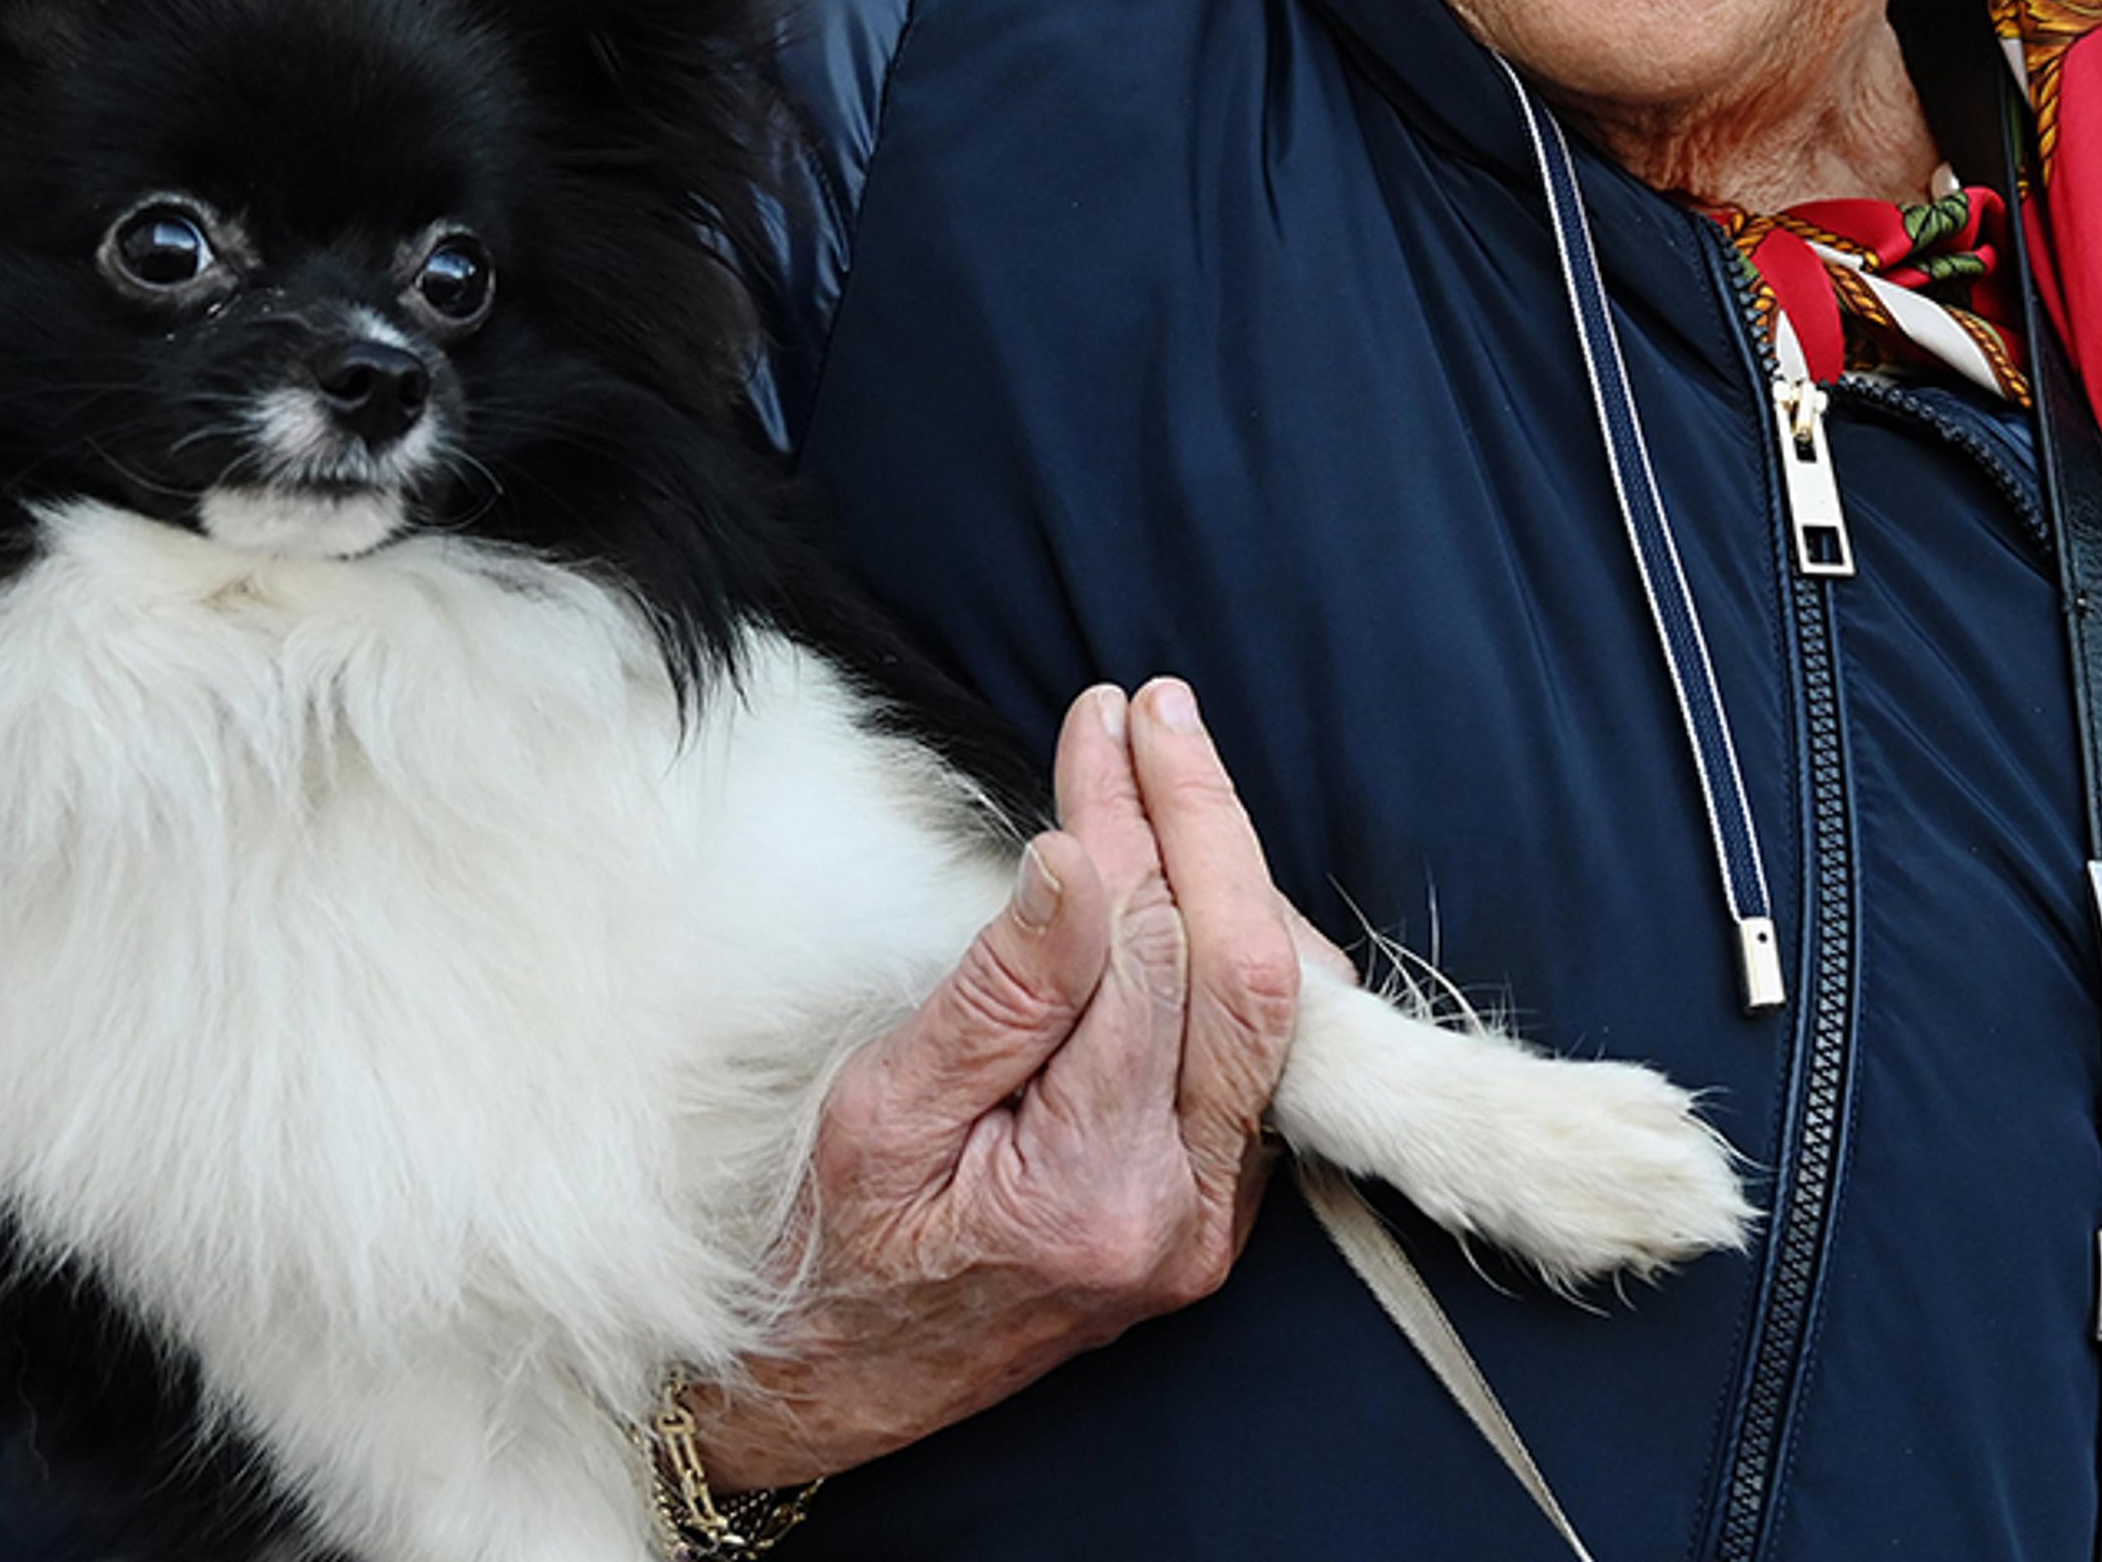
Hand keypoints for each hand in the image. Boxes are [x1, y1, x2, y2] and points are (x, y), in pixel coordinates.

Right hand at [683, 676, 1303, 1486]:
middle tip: (1153, 711)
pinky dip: (1233, 943)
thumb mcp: (878, 1113)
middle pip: (1248, 977)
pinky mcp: (1211, 1206)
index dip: (1128, 824)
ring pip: (1277, 1010)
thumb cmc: (824, 1254)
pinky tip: (1195, 870)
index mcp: (1090, 1197)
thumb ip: (995, 995)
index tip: (1094, 723)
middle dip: (1206, 821)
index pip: (1147, 962)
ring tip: (1173, 762)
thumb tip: (1073, 860)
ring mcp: (1209, 1219)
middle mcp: (1180, 1217)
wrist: (825, 1390)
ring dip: (1230, 870)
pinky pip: (1258, 1052)